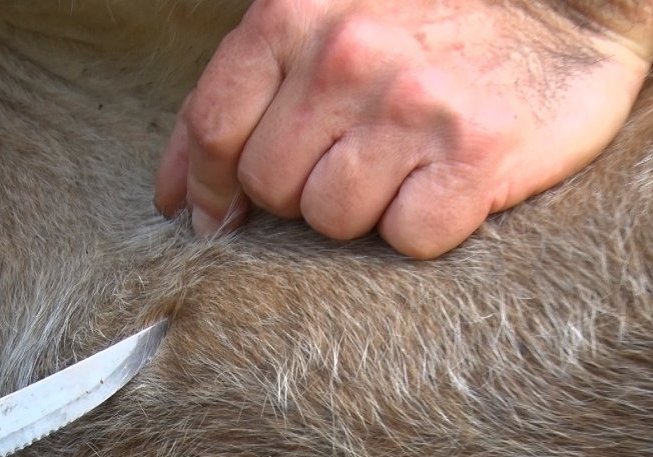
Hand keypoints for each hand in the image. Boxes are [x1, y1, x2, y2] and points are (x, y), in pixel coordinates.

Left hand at [155, 0, 652, 257]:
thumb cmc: (435, 14)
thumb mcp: (325, 13)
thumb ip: (247, 88)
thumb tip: (177, 192)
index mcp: (294, 14)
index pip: (211, 128)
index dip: (205, 187)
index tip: (213, 217)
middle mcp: (345, 56)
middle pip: (269, 187)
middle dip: (298, 190)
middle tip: (351, 159)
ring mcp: (410, 104)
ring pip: (331, 219)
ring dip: (362, 208)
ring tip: (404, 162)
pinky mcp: (475, 153)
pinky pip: (408, 238)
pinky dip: (424, 225)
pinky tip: (446, 182)